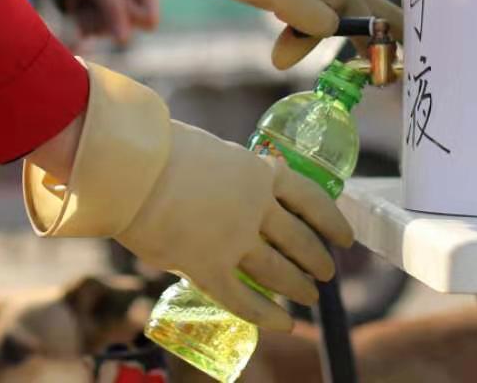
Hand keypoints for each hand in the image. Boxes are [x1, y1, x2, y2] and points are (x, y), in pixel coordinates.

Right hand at [24, 64, 353, 331]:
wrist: (131, 167)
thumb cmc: (163, 151)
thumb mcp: (215, 154)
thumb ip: (236, 178)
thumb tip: (243, 194)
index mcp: (260, 173)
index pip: (313, 200)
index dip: (333, 222)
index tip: (345, 238)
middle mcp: (256, 208)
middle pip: (300, 241)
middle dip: (317, 260)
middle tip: (325, 272)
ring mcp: (235, 240)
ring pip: (279, 272)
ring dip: (298, 287)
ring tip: (308, 295)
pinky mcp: (209, 268)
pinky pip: (245, 300)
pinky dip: (268, 315)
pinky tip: (284, 324)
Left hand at [71, 0, 400, 67]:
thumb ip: (296, 7)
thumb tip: (330, 31)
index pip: (336, 11)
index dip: (312, 39)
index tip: (279, 59)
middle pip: (353, 5)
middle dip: (368, 34)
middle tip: (393, 71)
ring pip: (330, 6)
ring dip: (328, 32)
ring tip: (348, 57)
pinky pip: (309, 0)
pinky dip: (310, 22)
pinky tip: (304, 36)